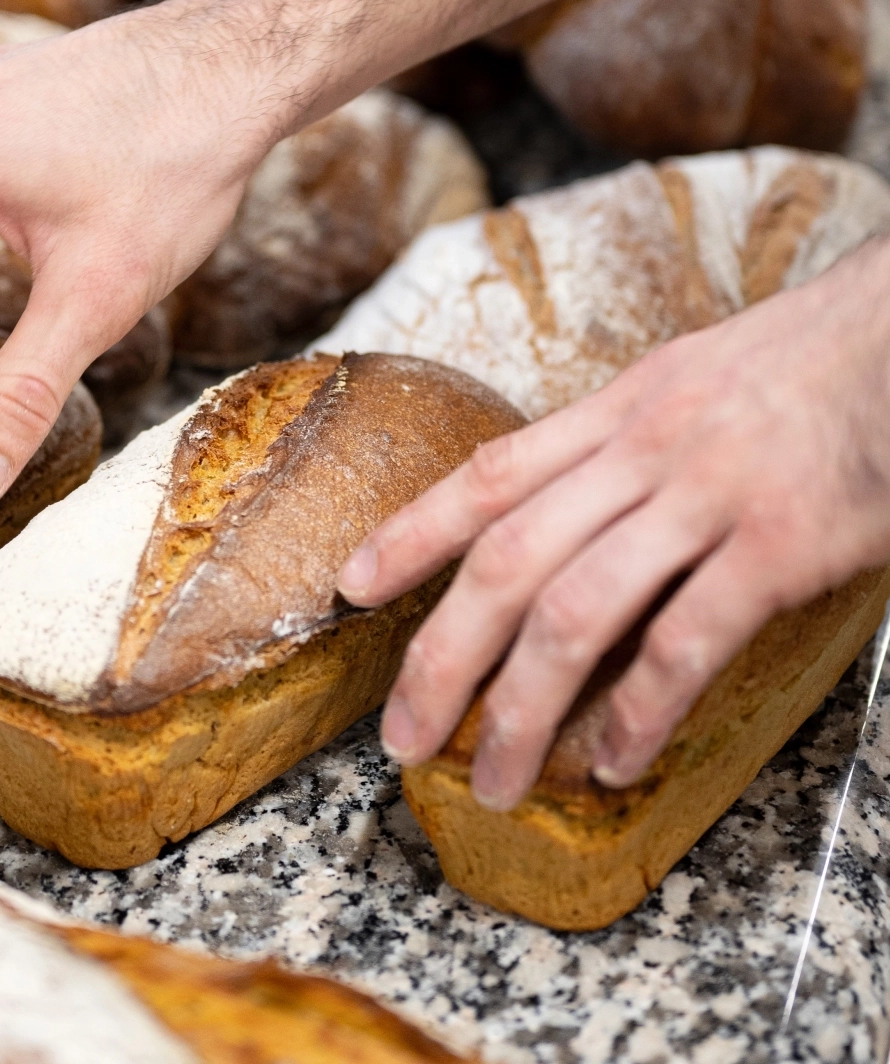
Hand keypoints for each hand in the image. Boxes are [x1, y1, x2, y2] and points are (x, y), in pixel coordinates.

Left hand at [338, 237, 889, 809]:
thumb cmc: (794, 365)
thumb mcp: (682, 383)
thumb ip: (612, 446)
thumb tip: (549, 514)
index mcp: (611, 412)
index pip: (485, 479)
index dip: (407, 536)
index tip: (349, 589)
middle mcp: (639, 453)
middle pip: (504, 561)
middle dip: (440, 656)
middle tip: (400, 734)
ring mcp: (704, 498)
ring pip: (575, 611)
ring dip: (523, 707)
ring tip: (494, 777)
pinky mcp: (778, 544)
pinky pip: (686, 641)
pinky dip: (640, 709)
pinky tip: (615, 762)